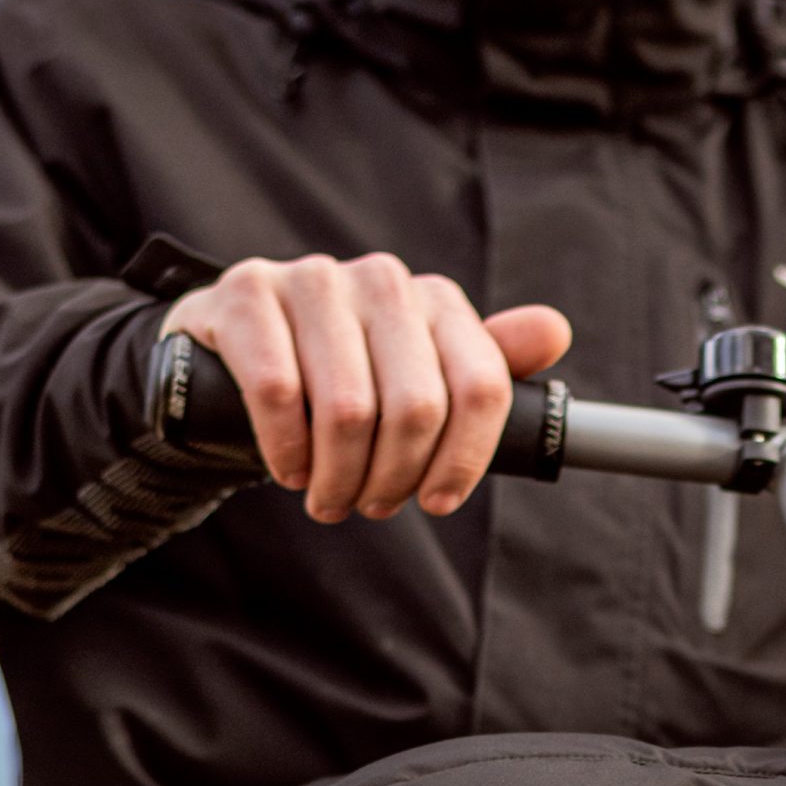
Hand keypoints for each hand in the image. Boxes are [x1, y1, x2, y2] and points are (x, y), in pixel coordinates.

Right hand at [163, 254, 571, 524]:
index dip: (464, 460)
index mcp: (436, 301)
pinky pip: (280, 391)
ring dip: (338, 477)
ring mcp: (312, 279)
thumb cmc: (338, 379)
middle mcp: (382, 280)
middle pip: (418, 407)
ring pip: (349, 409)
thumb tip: (555, 331)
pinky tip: (288, 468)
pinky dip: (287, 451)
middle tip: (370, 505)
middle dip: (394, 477)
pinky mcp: (246, 293)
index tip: (437, 501)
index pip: (481, 387)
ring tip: (328, 497)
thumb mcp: (415, 380)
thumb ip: (481, 369)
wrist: (229, 355)